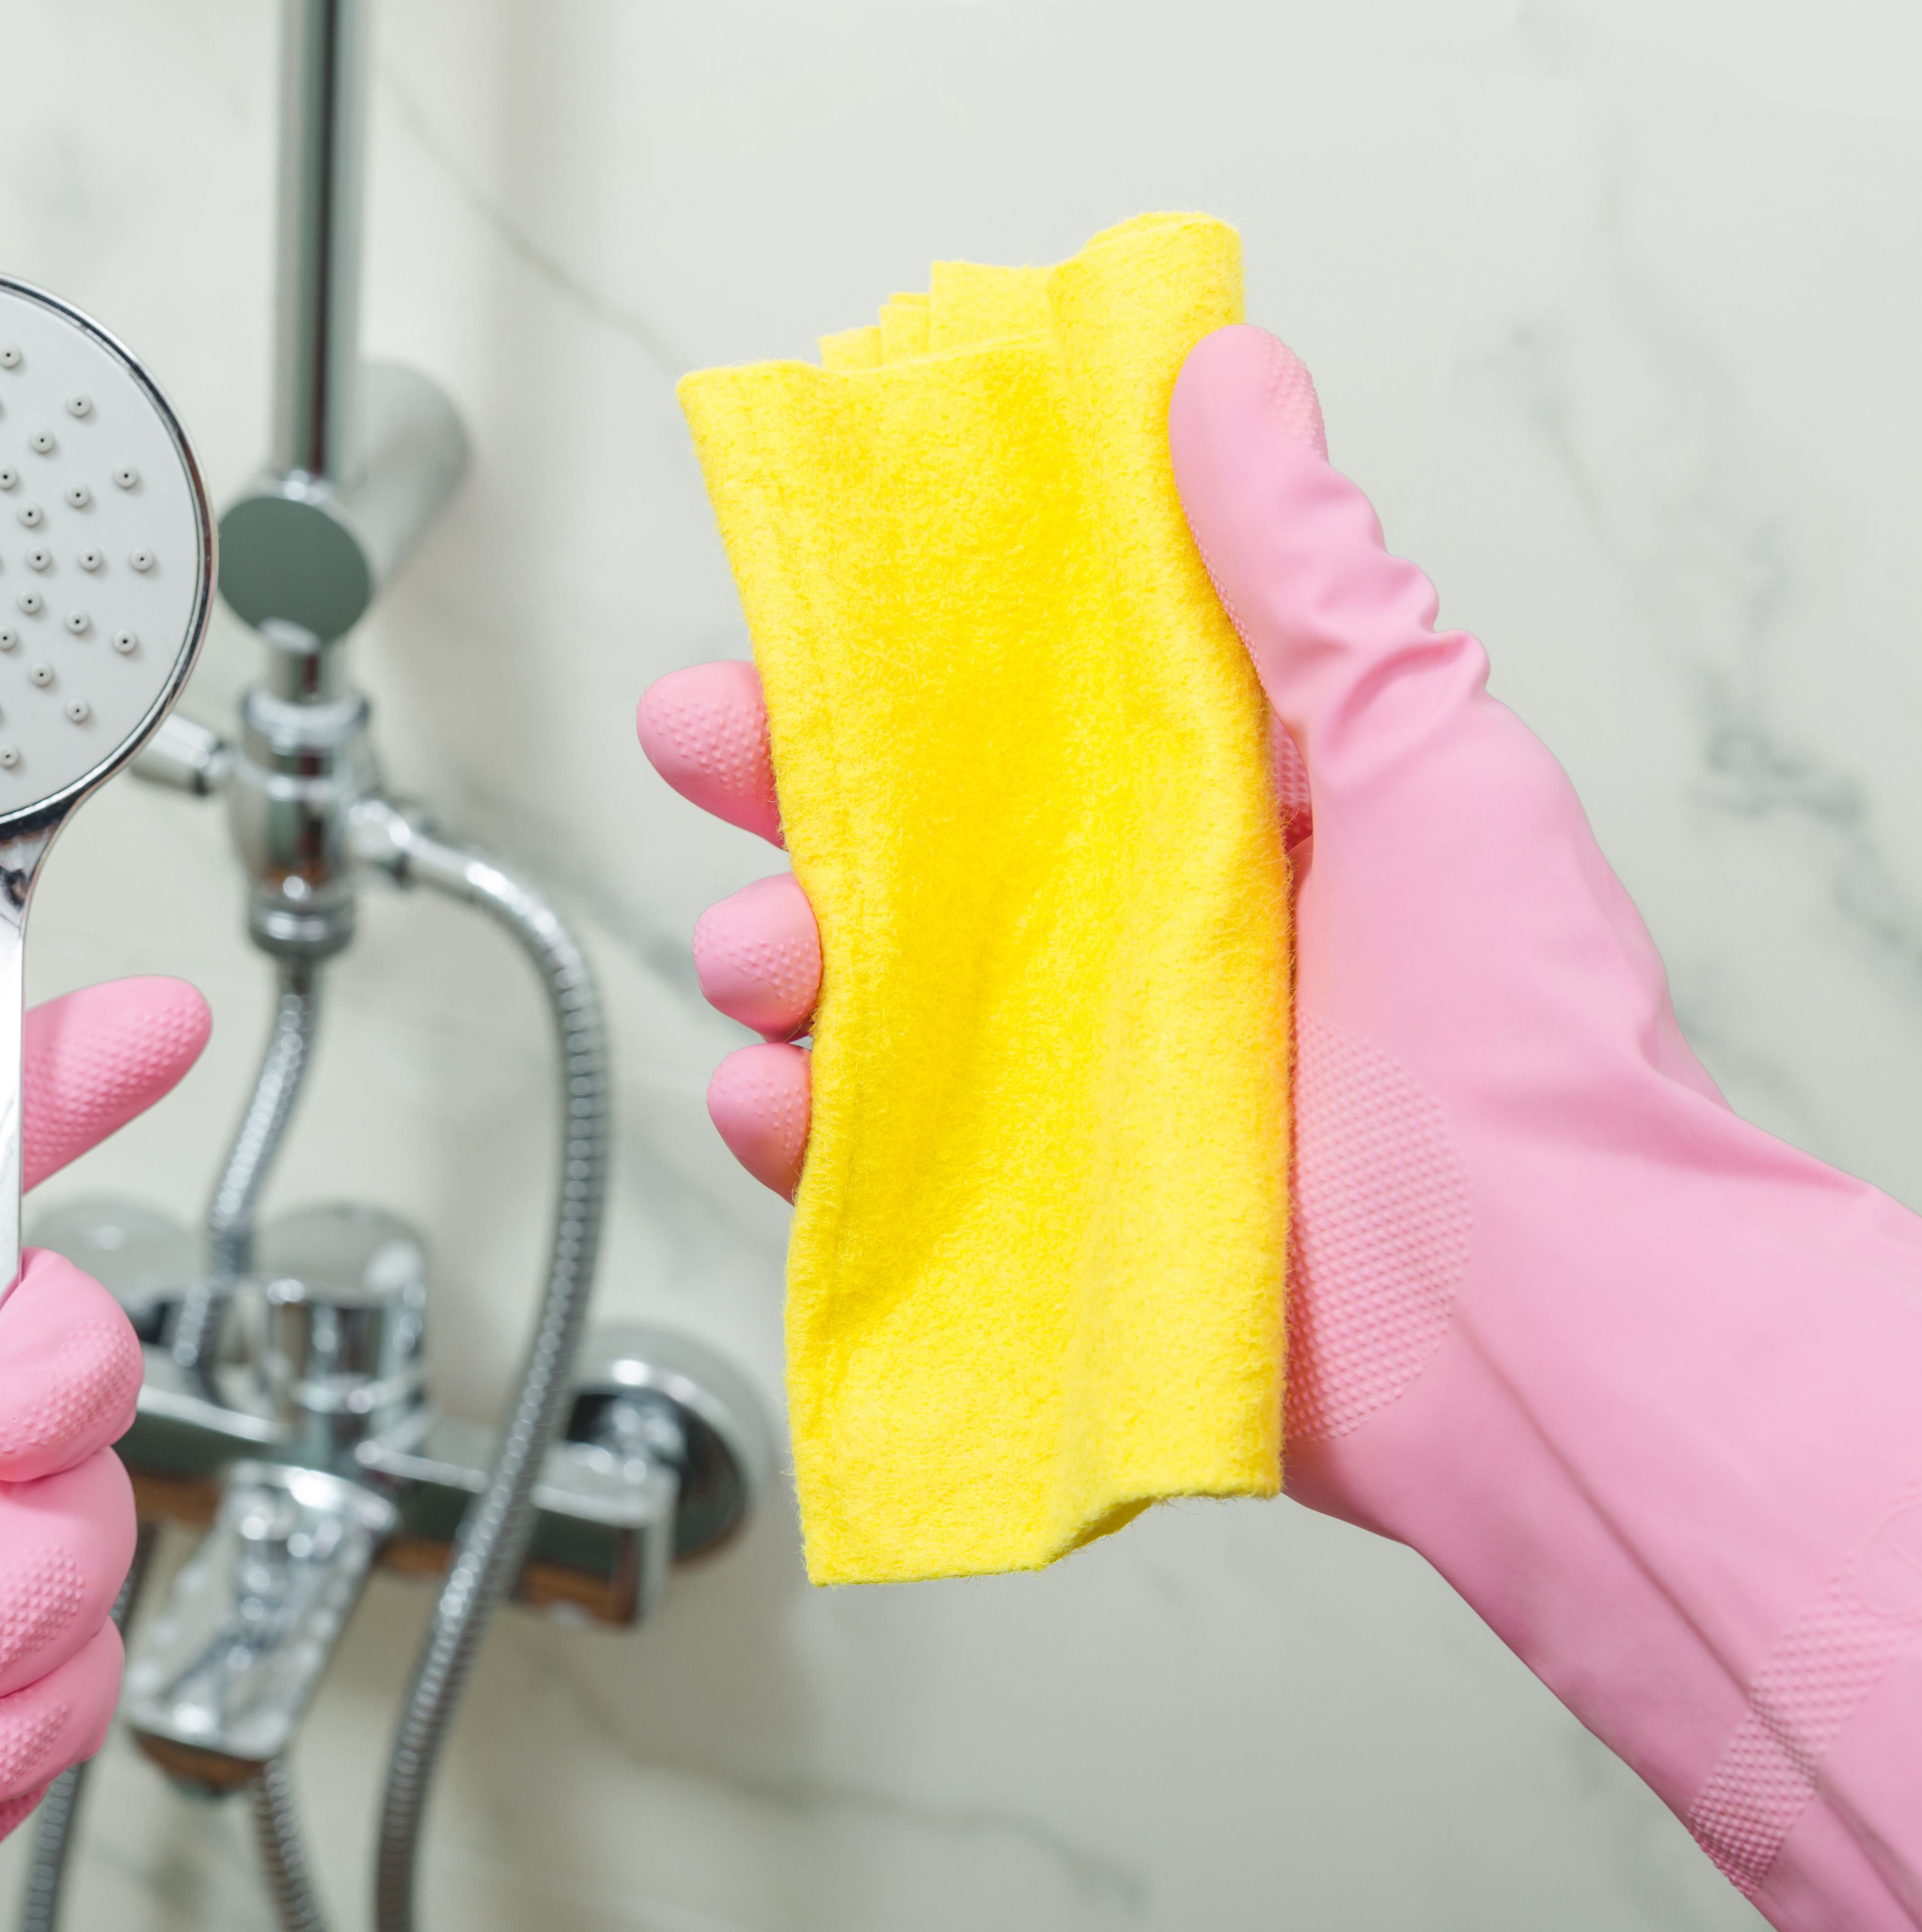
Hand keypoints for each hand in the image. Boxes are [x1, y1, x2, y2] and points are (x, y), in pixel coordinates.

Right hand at [644, 325, 1921, 1926]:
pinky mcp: (1029, 1221)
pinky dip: (792, 1130)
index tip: (798, 611)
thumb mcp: (1420, 743)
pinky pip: (865, 1163)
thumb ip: (1302, 566)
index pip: (1008, 712)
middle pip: (898, 843)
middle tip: (709, 746)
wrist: (1543, 1317)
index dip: (888, 656)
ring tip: (766, 957)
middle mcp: (1121, 948)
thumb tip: (1224, 374)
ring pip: (856, 998)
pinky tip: (776, 1097)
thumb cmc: (1515, 1030)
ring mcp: (1066, 1090)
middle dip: (778, 785)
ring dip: (769, 954)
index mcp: (1206, 824)